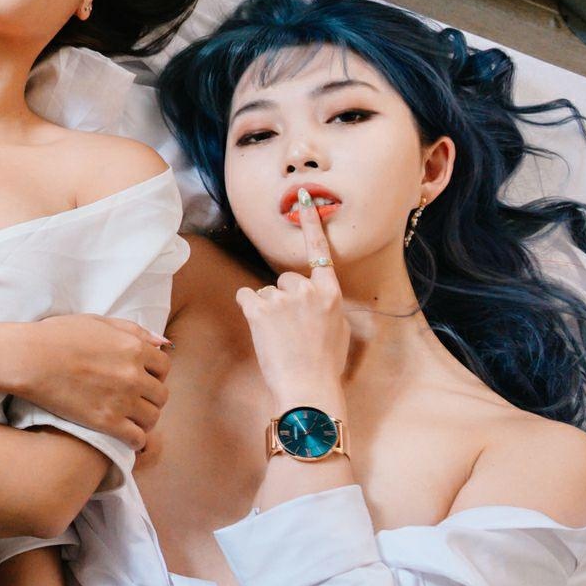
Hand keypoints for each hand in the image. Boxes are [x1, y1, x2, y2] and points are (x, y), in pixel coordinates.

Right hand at [14, 313, 172, 449]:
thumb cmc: (57, 336)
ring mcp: (122, 400)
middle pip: (161, 394)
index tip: (142, 378)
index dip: (154, 373)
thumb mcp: (97, 322)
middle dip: (150, 397)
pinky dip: (135, 440)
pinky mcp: (107, 422)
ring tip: (130, 419)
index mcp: (133, 348)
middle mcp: (134, 375)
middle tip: (135, 400)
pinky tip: (125, 436)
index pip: (164, 366)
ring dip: (144, 420)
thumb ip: (133, 330)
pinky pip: (137, 438)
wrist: (29, 359)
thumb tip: (164, 343)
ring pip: (152, 418)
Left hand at [235, 191, 349, 402]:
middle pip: (285, 279)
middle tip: (290, 326)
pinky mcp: (259, 309)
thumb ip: (327, 306)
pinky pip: (246, 297)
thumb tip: (318, 297)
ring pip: (265, 292)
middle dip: (283, 297)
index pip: (320, 253)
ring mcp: (282, 299)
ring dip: (267, 309)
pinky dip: (249, 310)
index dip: (311, 224)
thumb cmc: (324, 364)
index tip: (304, 198)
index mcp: (331, 294)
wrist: (307, 387)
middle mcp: (307, 290)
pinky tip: (261, 329)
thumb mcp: (339, 330)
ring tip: (279, 336)